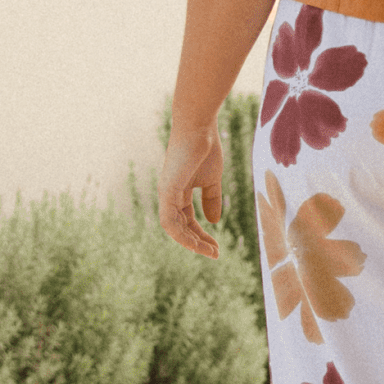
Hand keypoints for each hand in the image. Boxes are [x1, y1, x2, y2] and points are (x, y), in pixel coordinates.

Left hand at [159, 124, 223, 258]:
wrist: (200, 128)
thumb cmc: (206, 148)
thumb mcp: (212, 180)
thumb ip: (212, 199)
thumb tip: (213, 221)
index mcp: (179, 192)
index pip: (187, 220)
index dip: (201, 235)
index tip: (216, 247)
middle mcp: (169, 195)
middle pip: (180, 227)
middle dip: (197, 242)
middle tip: (215, 254)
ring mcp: (166, 193)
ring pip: (172, 228)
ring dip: (190, 242)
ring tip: (209, 251)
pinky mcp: (167, 190)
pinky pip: (169, 220)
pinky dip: (180, 234)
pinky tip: (195, 242)